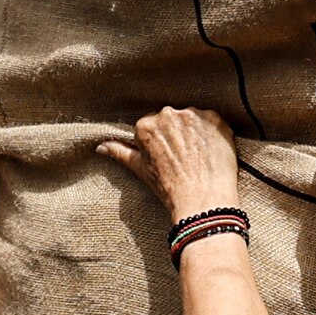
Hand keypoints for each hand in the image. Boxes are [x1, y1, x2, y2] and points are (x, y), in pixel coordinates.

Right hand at [100, 105, 244, 227]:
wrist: (202, 199)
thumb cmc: (169, 187)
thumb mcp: (140, 169)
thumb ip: (119, 152)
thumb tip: (101, 147)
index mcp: (146, 125)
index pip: (153, 125)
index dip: (162, 142)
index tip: (168, 156)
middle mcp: (167, 114)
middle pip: (172, 119)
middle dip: (177, 133)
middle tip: (184, 157)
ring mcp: (193, 115)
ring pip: (192, 119)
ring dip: (195, 132)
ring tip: (199, 156)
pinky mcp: (215, 119)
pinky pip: (213, 121)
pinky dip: (213, 133)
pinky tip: (211, 151)